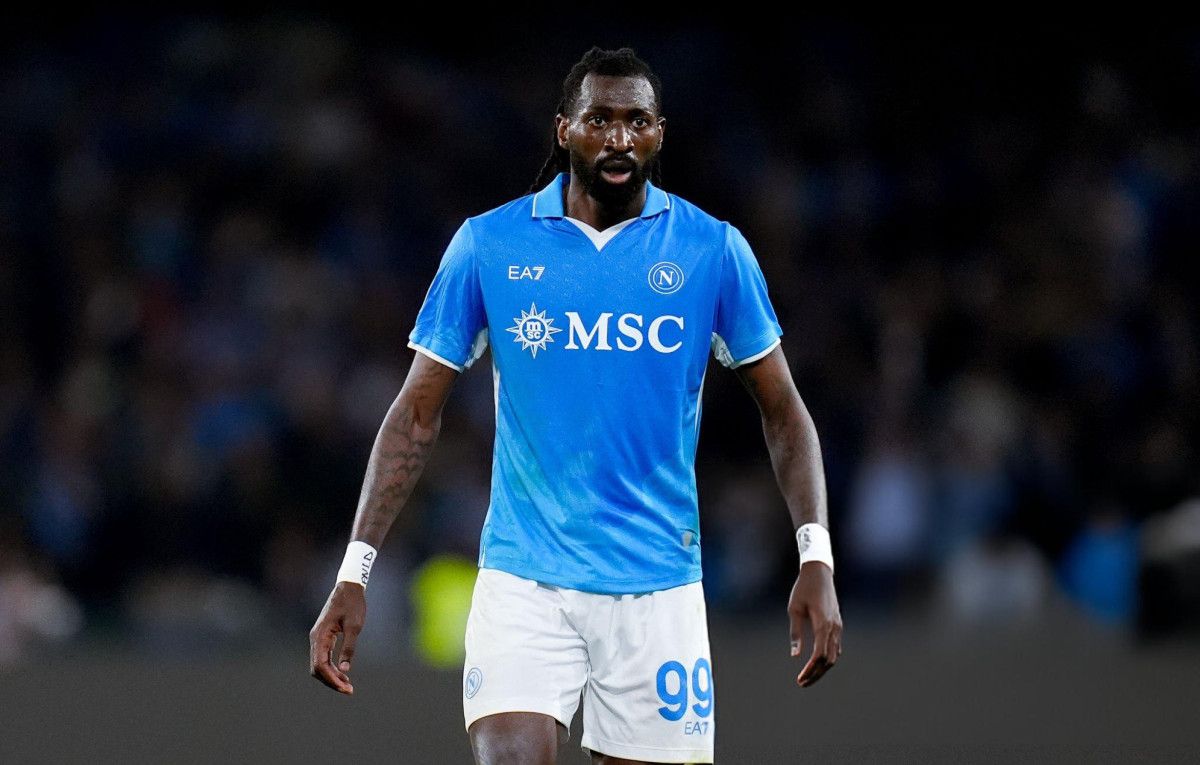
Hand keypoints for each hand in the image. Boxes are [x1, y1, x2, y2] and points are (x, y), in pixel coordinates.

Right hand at [309, 581, 366, 694]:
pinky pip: (324, 657)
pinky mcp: (324, 637)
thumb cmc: (353, 605)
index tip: (344, 687)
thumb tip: (344, 669)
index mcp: (320, 636)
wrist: (349, 588)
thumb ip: (348, 647)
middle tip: (349, 690)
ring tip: (348, 685)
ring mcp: (318, 638)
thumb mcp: (354, 626)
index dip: (331, 679)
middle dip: (331, 681)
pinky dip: (332, 668)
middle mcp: (315, 638)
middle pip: (317, 668)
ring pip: (319, 664)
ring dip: (331, 676)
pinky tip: (344, 673)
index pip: (320, 665)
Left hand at [788, 560, 841, 686]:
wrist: (819, 572)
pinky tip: (817, 663)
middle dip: (816, 674)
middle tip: (802, 683)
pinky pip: (836, 647)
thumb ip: (795, 633)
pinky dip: (827, 658)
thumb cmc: (803, 589)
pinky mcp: (838, 624)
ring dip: (822, 668)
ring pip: (834, 655)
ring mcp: (838, 626)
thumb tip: (795, 656)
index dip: (811, 669)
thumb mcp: (794, 609)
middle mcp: (834, 627)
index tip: (800, 678)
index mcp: (823, 623)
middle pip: (829, 660)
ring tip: (807, 676)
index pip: (820, 655)